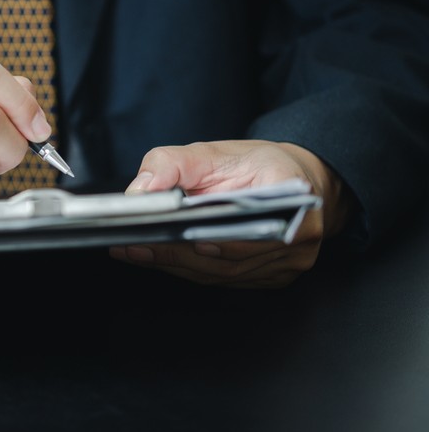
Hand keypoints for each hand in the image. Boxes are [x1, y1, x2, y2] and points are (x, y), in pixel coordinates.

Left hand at [109, 140, 350, 287]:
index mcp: (293, 197)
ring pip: (223, 274)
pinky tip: (161, 259)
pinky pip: (225, 280)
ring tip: (136, 252)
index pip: (248, 225)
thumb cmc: (256, 166)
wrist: (294, 181)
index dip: (208, 235)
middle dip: (176, 253)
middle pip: (229, 258)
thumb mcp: (214, 151)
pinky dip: (190, 269)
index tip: (170, 234)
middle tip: (133, 246)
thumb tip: (141, 190)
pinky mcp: (272, 277)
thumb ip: (173, 164)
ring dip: (176, 265)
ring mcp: (288, 263)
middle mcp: (298, 237)